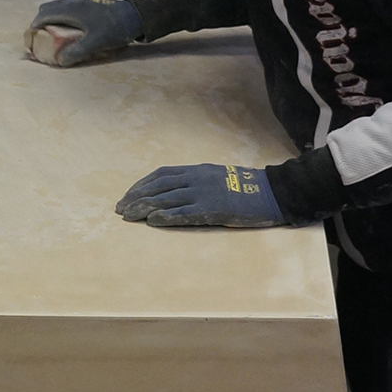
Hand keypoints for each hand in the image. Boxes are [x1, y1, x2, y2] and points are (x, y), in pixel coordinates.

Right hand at [25, 0, 141, 65]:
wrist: (135, 16)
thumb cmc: (114, 28)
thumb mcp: (94, 44)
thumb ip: (75, 53)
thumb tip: (59, 62)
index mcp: (70, 8)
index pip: (43, 15)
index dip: (33, 28)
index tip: (31, 40)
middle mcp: (73, 1)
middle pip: (47, 9)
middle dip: (40, 24)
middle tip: (41, 39)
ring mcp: (81, 0)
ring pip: (58, 8)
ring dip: (52, 21)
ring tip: (54, 37)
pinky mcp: (88, 3)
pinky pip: (67, 9)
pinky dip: (62, 19)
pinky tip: (70, 31)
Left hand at [116, 163, 282, 228]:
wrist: (270, 192)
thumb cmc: (244, 186)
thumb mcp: (216, 176)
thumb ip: (196, 181)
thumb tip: (174, 191)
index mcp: (196, 170)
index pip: (161, 174)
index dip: (142, 184)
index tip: (128, 194)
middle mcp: (196, 179)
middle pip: (158, 187)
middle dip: (136, 197)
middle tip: (121, 208)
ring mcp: (203, 193)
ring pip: (166, 199)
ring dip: (144, 208)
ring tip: (128, 216)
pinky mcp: (211, 209)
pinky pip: (184, 213)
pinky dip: (166, 216)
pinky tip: (152, 221)